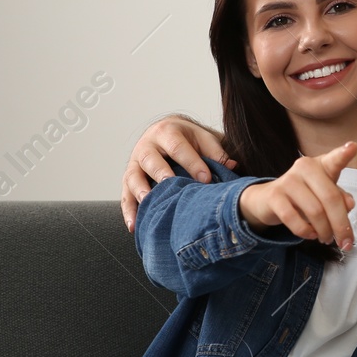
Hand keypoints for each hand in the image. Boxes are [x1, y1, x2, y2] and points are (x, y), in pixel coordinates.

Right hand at [122, 114, 235, 229]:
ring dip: (140, 192)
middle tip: (173, 189)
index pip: (178, 148)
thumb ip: (216, 151)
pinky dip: (129, 211)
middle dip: (162, 175)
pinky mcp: (128, 178)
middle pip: (152, 160)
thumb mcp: (203, 138)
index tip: (206, 180)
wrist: (165, 131)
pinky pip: (125, 195)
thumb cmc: (188, 139)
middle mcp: (147, 145)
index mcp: (167, 132)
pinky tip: (134, 226)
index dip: (192, 164)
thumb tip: (231, 166)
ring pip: (134, 177)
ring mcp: (135, 162)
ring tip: (148, 205)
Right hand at [237, 143, 356, 249]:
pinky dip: (306, 231)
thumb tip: (349, 205)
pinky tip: (311, 235)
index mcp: (321, 165)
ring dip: (324, 231)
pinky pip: (294, 219)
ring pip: (315, 211)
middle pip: (330, 198)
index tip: (353, 147)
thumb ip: (338, 198)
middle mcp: (305, 168)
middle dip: (341, 225)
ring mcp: (288, 180)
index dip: (344, 154)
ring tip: (326, 238)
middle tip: (346, 242)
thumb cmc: (303, 196)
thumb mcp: (323, 194)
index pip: (334, 160)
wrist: (267, 200)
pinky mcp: (275, 196)